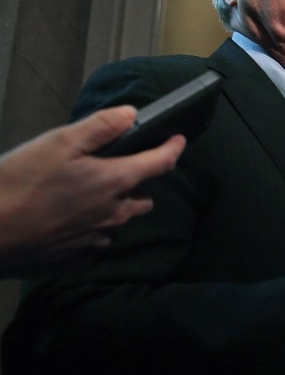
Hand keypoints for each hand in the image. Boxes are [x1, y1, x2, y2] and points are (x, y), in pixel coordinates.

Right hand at [0, 105, 185, 277]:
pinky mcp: (77, 259)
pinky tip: (65, 220)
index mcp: (115, 181)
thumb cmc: (17, 184)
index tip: (178, 140)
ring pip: (119, 221)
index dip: (172, 148)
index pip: (160, 163)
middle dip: (137, 183)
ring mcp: (97, 240)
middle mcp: (114, 214)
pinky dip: (90, 230)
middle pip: (143, 198)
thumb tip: (131, 114)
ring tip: (82, 195)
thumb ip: (100, 127)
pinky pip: (96, 243)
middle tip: (111, 170)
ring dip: (112, 208)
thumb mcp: (58, 143)